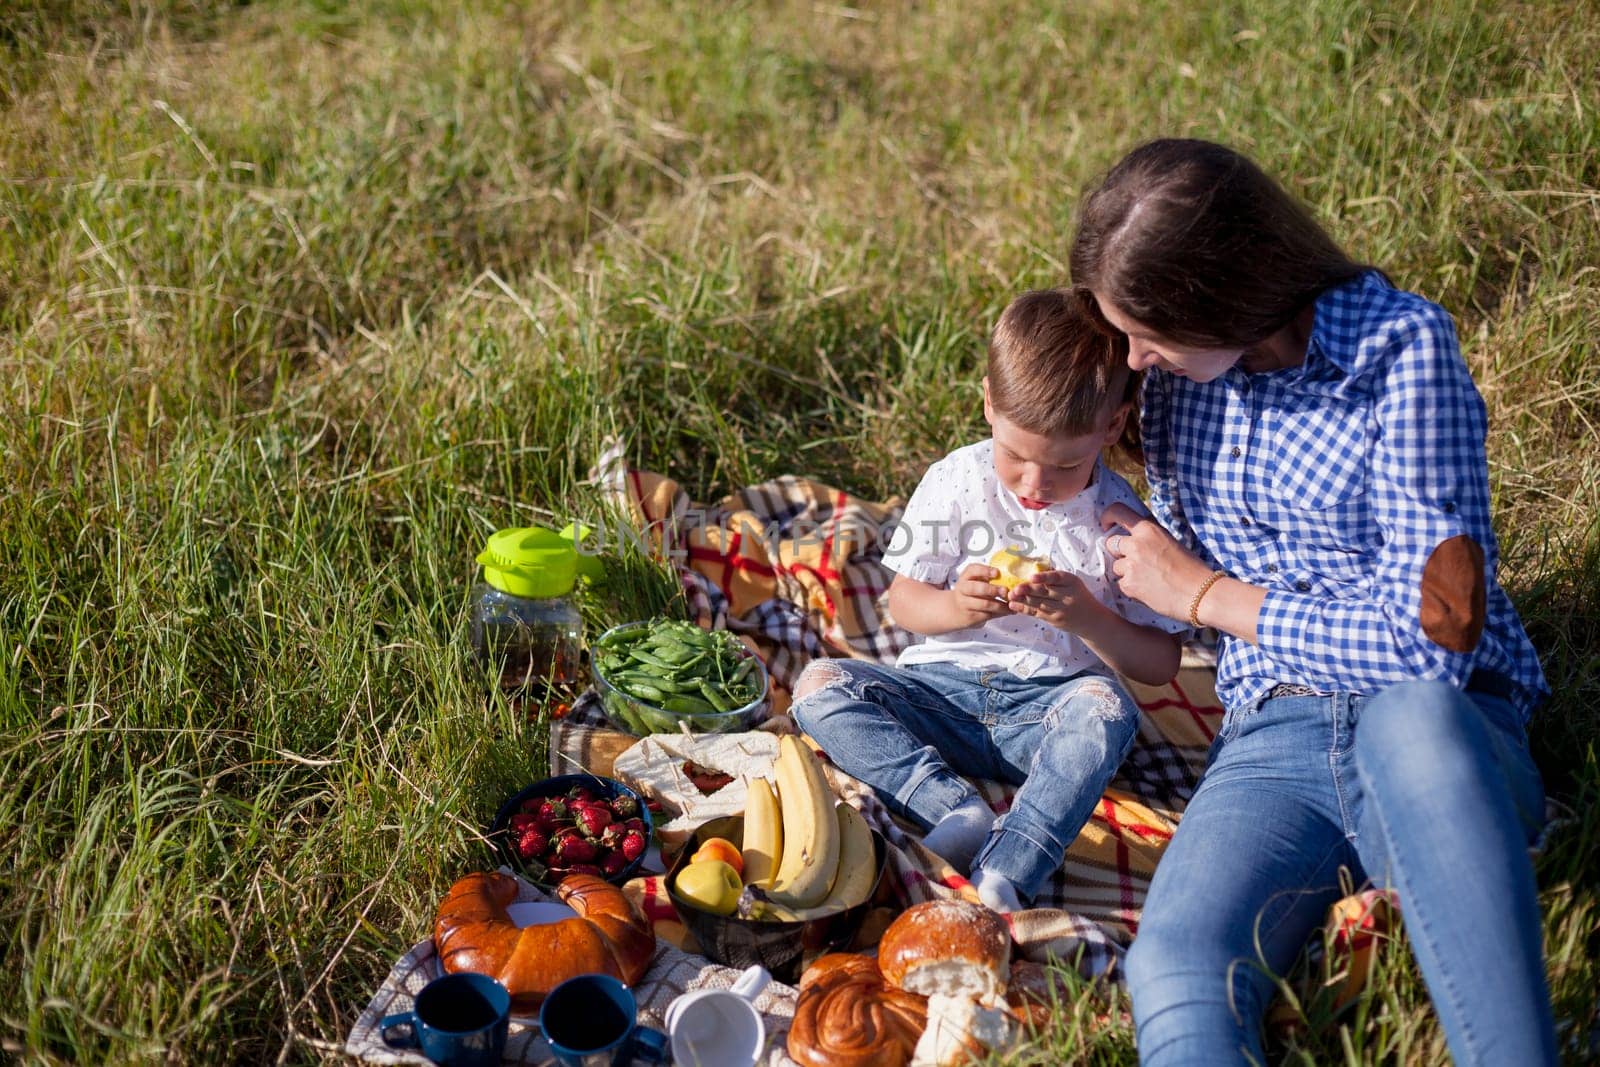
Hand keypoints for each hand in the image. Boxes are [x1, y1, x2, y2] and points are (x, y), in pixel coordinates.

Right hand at [948, 564, 1016, 627]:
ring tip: (1011, 604)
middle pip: (975, 588)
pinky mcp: (971, 616)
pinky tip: (1008, 611)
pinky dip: (1000, 613)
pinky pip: (987, 615)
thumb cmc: (970, 592)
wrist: (955, 610)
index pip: (972, 570)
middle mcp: (963, 590)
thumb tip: (1009, 575)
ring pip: (984, 604)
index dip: (984, 570)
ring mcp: (965, 604)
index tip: (997, 572)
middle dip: (992, 589)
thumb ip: (986, 577)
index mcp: (965, 577)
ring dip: (1000, 604)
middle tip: (1005, 591)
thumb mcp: (973, 581)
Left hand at [1007, 570, 1104, 632]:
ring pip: (1039, 604)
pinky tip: (1013, 605)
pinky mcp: (1055, 620)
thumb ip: (1056, 577)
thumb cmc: (1078, 595)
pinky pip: (1037, 613)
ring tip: (1010, 595)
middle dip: (1028, 590)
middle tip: (1014, 588)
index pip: (1057, 578)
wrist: (1092, 620)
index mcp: (1072, 582)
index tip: (1032, 577)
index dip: (1044, 577)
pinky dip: (1024, 609)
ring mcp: (1061, 610)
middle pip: (1045, 592)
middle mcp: (1067, 596)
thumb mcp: (1072, 583)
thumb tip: (1034, 565)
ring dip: (1022, 600)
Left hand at [1100, 503, 1214, 621]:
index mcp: (1148, 530)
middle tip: (1136, 562)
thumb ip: (1148, 537)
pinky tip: (1149, 590)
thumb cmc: (1191, 568)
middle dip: (1119, 552)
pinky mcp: (1129, 584)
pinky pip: (1121, 584)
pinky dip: (1131, 588)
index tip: (1106, 525)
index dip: (1108, 517)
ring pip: (1116, 566)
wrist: (1200, 594)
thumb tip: (1131, 538)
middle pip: (1111, 543)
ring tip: (1148, 578)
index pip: (1117, 511)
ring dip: (1127, 572)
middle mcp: (1136, 544)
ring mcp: (1131, 565)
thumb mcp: (1169, 542)